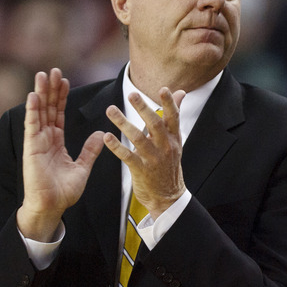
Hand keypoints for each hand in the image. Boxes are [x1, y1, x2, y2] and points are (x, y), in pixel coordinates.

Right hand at [17, 68, 104, 241]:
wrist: (52, 207)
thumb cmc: (64, 192)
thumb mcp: (82, 167)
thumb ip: (90, 150)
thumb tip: (102, 133)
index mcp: (56, 142)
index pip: (58, 113)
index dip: (61, 97)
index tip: (65, 80)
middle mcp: (45, 138)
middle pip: (47, 108)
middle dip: (50, 89)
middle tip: (53, 70)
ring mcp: (37, 142)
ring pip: (39, 112)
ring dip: (40, 93)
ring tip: (43, 74)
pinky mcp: (31, 149)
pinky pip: (31, 126)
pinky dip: (32, 110)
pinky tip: (33, 95)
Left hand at [103, 87, 186, 219]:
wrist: (168, 197)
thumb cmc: (169, 164)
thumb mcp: (175, 140)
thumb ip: (173, 116)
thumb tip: (180, 93)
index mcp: (173, 138)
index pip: (173, 117)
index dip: (169, 103)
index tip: (163, 89)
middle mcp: (165, 146)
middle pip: (155, 124)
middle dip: (143, 108)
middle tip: (132, 94)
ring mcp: (153, 159)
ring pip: (138, 138)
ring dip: (123, 123)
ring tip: (111, 110)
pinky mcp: (141, 170)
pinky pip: (127, 156)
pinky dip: (116, 146)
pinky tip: (107, 137)